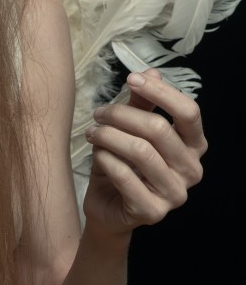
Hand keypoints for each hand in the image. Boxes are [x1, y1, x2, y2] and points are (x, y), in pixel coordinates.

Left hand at [82, 69, 206, 235]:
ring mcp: (175, 194)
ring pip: (140, 151)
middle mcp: (191, 171)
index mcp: (193, 146)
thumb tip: (151, 71)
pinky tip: (96, 154)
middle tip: (98, 113)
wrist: (107, 206)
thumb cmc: (122, 163)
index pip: (189, 112)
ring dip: (108, 136)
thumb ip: (142, 103)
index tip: (131, 78)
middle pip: (159, 129)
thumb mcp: (130, 129)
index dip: (160, 91)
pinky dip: (104, 158)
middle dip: (122, 114)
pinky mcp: (153, 212)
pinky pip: (124, 175)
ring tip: (91, 132)